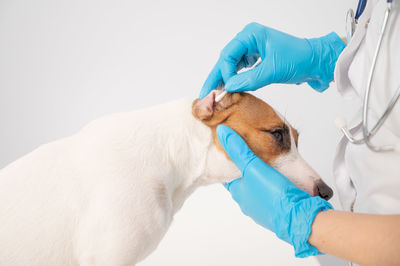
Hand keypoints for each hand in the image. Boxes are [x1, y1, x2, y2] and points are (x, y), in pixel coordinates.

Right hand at [200, 23, 344, 97]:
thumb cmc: (299, 59)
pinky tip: (230, 89)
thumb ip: (249, 80)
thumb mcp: (272, 71)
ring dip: (225, 79)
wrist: (316, 62)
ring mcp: (253, 49)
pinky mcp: (257, 59)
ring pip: (232, 65)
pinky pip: (241, 69)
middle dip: (217, 77)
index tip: (226, 88)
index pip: (228, 54)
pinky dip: (235, 79)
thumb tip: (228, 87)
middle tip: (205, 93)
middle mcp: (249, 40)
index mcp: (251, 35)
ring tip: (214, 93)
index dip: (224, 72)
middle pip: (226, 59)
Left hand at [217, 125, 331, 256]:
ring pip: (262, 188)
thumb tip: (223, 133)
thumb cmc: (275, 195)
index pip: (230, 173)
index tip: (234, 151)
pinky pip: (276, 195)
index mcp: (239, 192)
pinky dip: (279, 186)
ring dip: (266, 178)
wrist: (300, 217)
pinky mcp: (280, 210)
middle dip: (251, 169)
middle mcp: (249, 202)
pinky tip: (285, 180)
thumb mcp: (254, 166)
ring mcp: (264, 208)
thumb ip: (239, 149)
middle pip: (246, 181)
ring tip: (272, 166)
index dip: (232, 161)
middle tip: (255, 156)